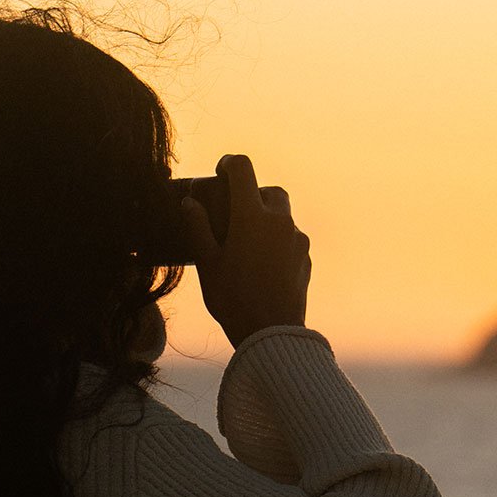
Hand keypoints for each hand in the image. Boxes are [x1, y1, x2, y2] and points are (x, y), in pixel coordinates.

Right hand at [182, 153, 311, 347]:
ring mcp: (298, 241)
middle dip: (254, 193)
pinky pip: (291, 240)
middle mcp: (281, 222)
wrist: (272, 333)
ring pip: (284, 217)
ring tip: (246, 242)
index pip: (244, 169)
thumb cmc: (233, 298)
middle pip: (272, 191)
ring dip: (267, 219)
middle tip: (235, 210)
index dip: (230, 163)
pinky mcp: (306, 259)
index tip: (222, 170)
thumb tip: (190, 202)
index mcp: (253, 217)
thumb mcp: (207, 262)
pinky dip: (277, 241)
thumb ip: (198, 227)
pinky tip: (261, 263)